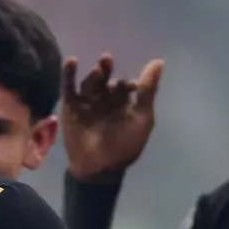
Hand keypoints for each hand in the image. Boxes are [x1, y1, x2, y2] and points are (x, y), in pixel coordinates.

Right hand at [60, 53, 164, 179]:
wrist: (98, 168)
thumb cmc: (124, 147)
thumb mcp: (142, 119)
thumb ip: (148, 91)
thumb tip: (158, 61)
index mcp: (123, 104)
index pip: (126, 86)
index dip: (129, 84)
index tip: (132, 87)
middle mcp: (105, 101)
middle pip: (106, 80)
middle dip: (107, 69)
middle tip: (106, 60)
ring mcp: (87, 103)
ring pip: (90, 83)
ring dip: (94, 75)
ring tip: (98, 72)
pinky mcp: (70, 107)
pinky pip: (69, 88)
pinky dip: (69, 74)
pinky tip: (72, 62)